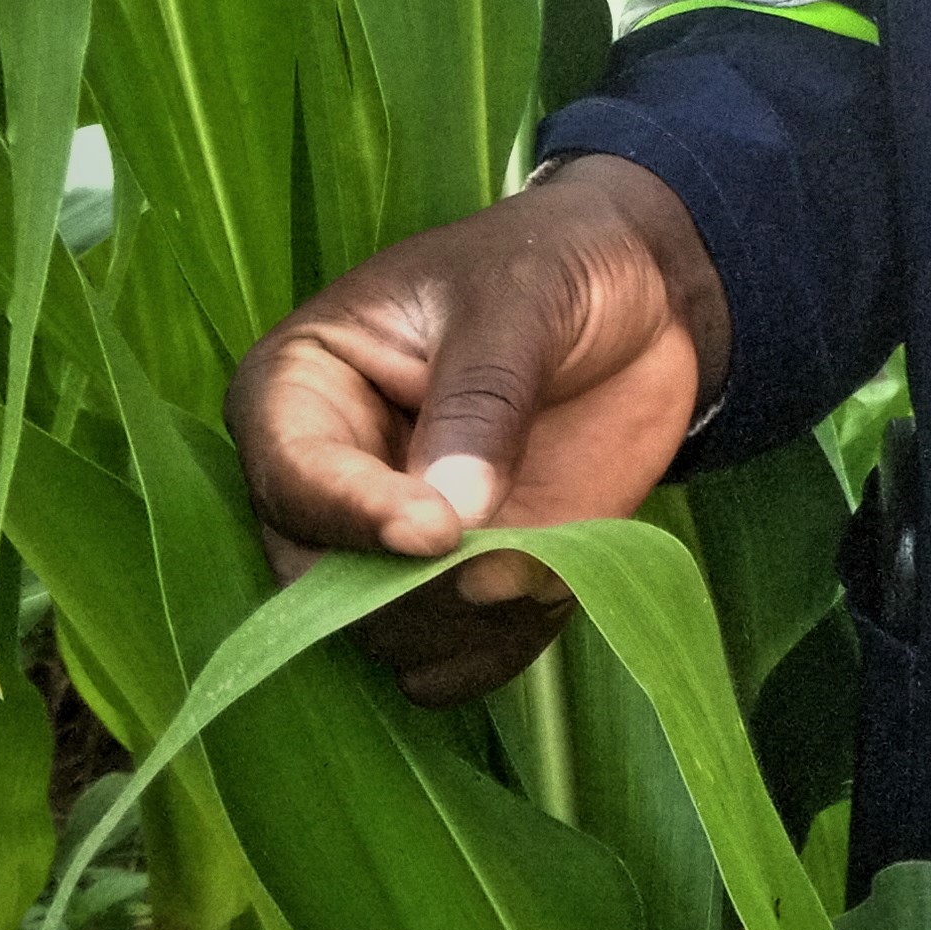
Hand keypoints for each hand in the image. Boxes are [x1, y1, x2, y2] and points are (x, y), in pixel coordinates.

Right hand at [224, 155, 728, 705]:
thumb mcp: (521, 301)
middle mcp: (324, 480)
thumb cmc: (557, 269)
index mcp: (300, 388)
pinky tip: (554, 592)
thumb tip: (450, 519)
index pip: (289, 476)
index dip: (354, 515)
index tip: (436, 532)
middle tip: (511, 567)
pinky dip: (500, 648)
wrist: (640, 300)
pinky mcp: (453, 587)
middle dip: (410, 592)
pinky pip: (448, 660)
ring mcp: (385, 542)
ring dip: (463, 625)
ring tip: (548, 565)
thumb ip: (483, 399)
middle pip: (315, 581)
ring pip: (378, 635)